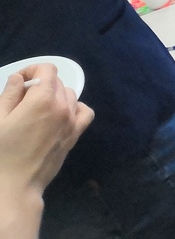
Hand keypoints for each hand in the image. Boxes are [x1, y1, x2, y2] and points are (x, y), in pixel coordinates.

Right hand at [0, 64, 93, 197]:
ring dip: (55, 95)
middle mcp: (63, 106)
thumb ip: (10, 94)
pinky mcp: (75, 135)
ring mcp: (72, 121)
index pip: (47, 69)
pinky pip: (85, 112)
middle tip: (21, 100)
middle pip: (57, 82)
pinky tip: (60, 115)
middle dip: (40, 84)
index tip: (19, 82)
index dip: (32, 70)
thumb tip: (20, 78)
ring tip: (37, 109)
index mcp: (43, 99)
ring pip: (70, 95)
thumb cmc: (1, 153)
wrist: (15, 186)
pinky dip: (75, 108)